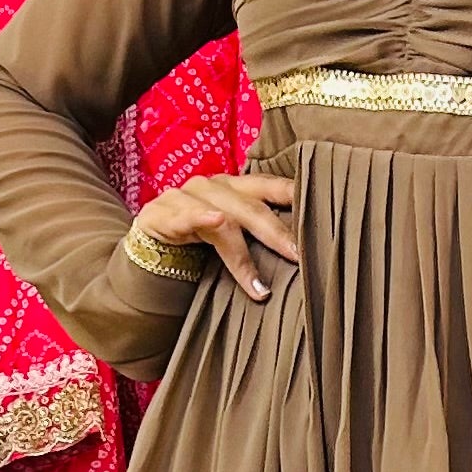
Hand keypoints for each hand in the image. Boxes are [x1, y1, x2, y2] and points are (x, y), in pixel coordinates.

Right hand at [139, 172, 298, 301]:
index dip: (294, 195)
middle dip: (277, 233)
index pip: (270, 186)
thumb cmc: (198, 242)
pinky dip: (201, 217)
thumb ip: (261, 234)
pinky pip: (186, 217)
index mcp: (234, 186)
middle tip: (298, 256)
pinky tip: (215, 220)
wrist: (148, 251)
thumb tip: (306, 251)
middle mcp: (212, 186)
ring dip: (243, 255)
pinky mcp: (161, 214)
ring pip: (223, 220)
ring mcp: (185, 196)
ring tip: (261, 285)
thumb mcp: (233, 235)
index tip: (323, 209)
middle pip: (251, 207)